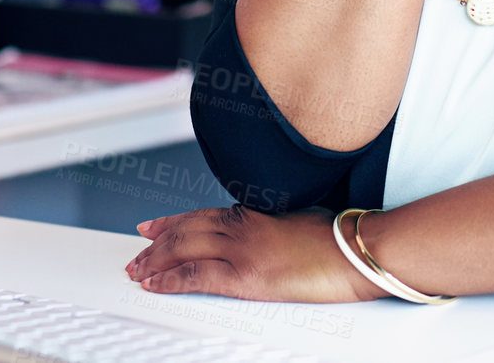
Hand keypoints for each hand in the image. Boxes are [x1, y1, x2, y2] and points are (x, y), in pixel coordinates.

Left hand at [125, 205, 385, 301]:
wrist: (357, 250)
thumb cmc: (339, 237)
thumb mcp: (298, 217)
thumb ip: (272, 223)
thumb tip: (263, 233)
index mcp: (255, 210)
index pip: (202, 214)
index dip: (173, 220)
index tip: (154, 225)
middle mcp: (242, 224)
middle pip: (185, 229)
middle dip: (155, 242)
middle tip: (136, 251)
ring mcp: (241, 249)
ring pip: (182, 249)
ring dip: (154, 260)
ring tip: (136, 269)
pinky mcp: (245, 276)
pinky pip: (195, 276)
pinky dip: (169, 280)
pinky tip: (154, 284)